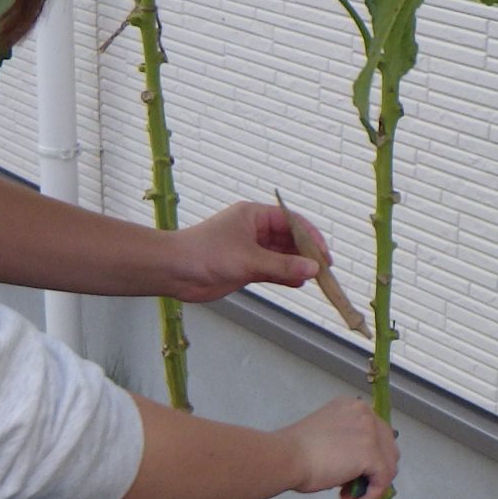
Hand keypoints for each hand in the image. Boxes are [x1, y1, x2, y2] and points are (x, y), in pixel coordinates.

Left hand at [171, 201, 331, 302]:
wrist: (174, 271)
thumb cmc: (205, 254)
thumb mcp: (249, 259)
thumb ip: (282, 266)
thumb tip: (312, 269)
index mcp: (254, 215)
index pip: (291, 221)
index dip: (310, 236)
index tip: (324, 253)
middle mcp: (253, 230)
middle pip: (288, 239)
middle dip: (306, 253)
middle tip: (324, 268)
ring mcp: (249, 250)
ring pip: (281, 256)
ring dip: (296, 266)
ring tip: (316, 278)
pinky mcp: (244, 268)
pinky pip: (271, 270)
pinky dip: (284, 276)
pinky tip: (299, 283)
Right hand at [279, 399, 396, 498]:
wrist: (286, 456)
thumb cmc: (293, 451)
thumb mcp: (325, 437)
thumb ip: (344, 443)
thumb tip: (355, 467)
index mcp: (352, 407)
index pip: (376, 433)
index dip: (368, 456)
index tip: (349, 472)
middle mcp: (365, 414)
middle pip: (388, 447)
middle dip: (374, 470)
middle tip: (350, 485)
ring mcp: (371, 433)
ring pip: (389, 466)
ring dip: (372, 484)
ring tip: (347, 494)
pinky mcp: (372, 454)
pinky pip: (382, 481)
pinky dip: (370, 495)